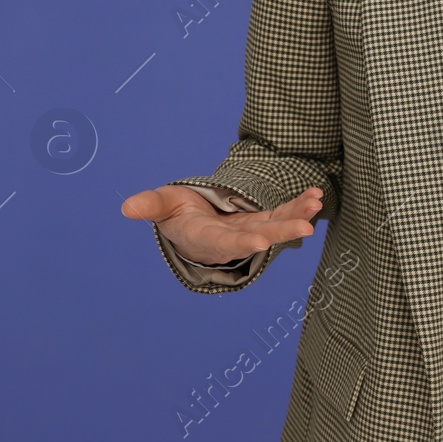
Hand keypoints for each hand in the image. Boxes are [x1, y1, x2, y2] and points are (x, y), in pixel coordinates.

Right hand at [120, 184, 321, 264]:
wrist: (194, 220)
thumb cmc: (176, 212)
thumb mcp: (162, 204)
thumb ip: (150, 205)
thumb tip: (126, 207)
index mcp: (204, 238)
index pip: (224, 243)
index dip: (241, 243)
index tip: (260, 243)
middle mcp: (231, 239)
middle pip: (257, 237)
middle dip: (280, 232)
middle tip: (304, 229)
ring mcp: (249, 230)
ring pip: (275, 225)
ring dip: (296, 217)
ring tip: (315, 205)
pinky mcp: (262, 221)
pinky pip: (283, 214)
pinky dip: (299, 206)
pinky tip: (316, 197)